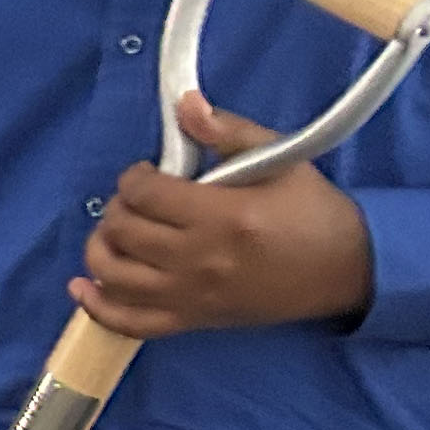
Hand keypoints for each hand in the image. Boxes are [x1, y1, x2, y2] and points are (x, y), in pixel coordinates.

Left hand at [73, 94, 373, 337]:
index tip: (146, 173)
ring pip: (114, 277)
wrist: (346, 269)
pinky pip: (130, 324)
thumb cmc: (313, 211)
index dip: (134, 177)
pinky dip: (98, 307)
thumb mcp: (281, 158)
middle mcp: (199, 261)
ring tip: (114, 232)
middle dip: (117, 208)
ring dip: (100, 249)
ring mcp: (192, 296)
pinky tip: (82, 286)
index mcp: (222, 217)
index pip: (146, 194)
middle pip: (123, 233)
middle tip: (135, 200)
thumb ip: (228, 131)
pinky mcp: (193, 321)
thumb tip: (184, 106)